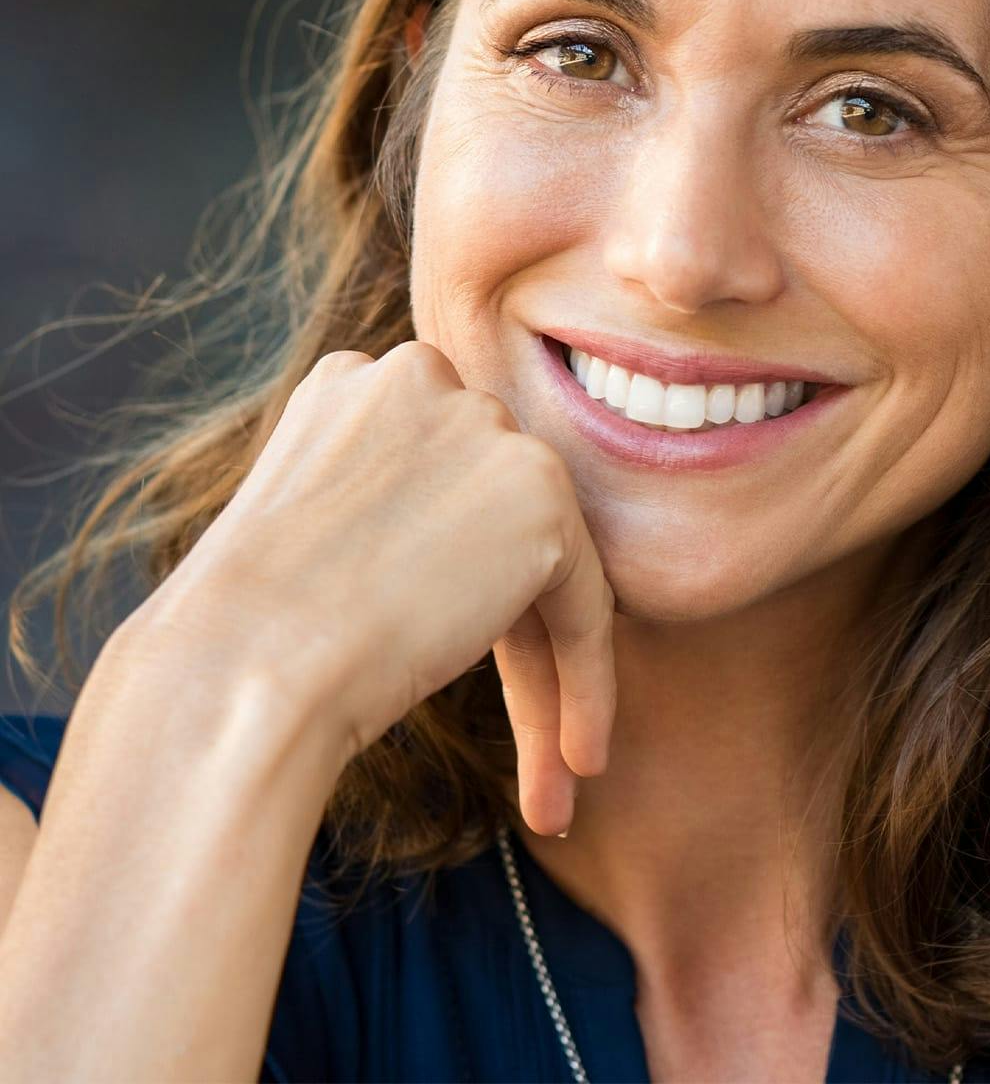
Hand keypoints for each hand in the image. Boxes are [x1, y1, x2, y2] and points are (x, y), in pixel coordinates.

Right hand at [127, 339, 614, 837]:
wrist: (240, 666)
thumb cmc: (244, 631)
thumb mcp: (309, 530)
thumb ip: (389, 507)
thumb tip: (452, 547)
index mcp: (359, 382)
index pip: (439, 487)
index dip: (449, 582)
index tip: (440, 655)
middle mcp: (427, 379)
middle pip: (492, 524)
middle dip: (506, 630)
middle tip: (524, 735)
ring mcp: (487, 429)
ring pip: (544, 566)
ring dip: (549, 674)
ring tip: (557, 768)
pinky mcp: (540, 495)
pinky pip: (586, 604)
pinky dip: (589, 684)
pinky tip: (580, 761)